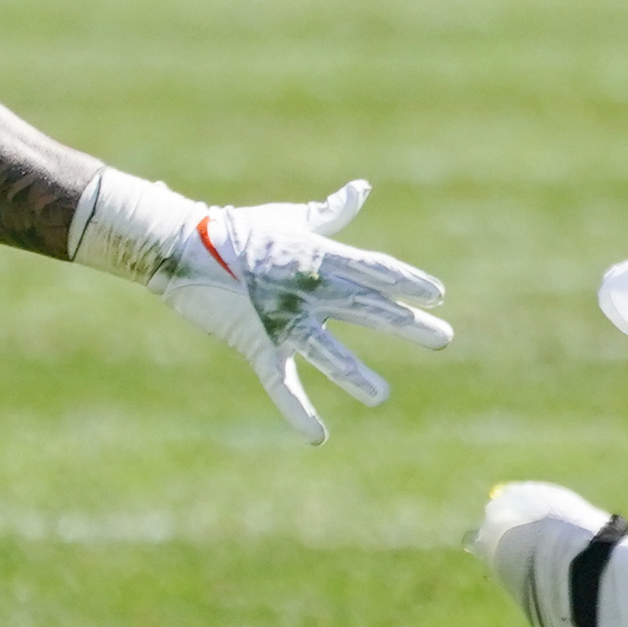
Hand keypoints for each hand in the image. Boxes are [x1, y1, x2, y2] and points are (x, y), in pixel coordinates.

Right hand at [69, 171, 450, 442]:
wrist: (183, 244)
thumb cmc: (239, 230)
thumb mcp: (290, 219)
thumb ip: (329, 214)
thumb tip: (361, 189)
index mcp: (320, 256)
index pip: (375, 269)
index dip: (407, 281)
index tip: (439, 294)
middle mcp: (309, 287)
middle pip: (368, 307)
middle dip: (408, 323)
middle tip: (444, 338)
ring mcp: (283, 317)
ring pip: (327, 351)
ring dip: (355, 375)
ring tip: (381, 397)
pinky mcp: (257, 343)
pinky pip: (281, 382)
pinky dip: (297, 411)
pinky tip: (317, 436)